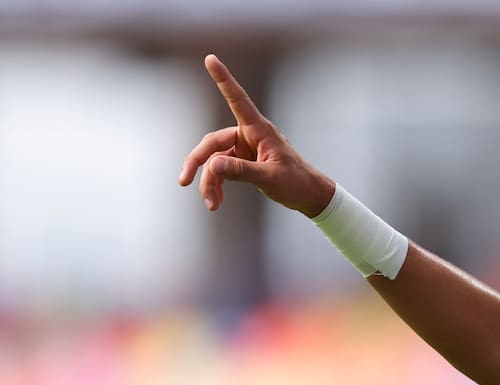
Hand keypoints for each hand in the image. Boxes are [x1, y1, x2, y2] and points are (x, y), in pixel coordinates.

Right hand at [178, 54, 334, 217]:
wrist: (310, 196)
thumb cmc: (296, 182)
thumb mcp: (269, 178)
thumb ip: (241, 171)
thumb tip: (212, 165)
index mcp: (258, 130)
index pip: (237, 100)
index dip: (223, 79)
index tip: (211, 58)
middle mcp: (248, 135)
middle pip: (212, 143)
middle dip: (198, 163)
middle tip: (183, 181)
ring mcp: (244, 149)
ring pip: (214, 161)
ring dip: (210, 182)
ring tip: (212, 205)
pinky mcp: (243, 162)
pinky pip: (221, 170)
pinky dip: (217, 185)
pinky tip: (217, 201)